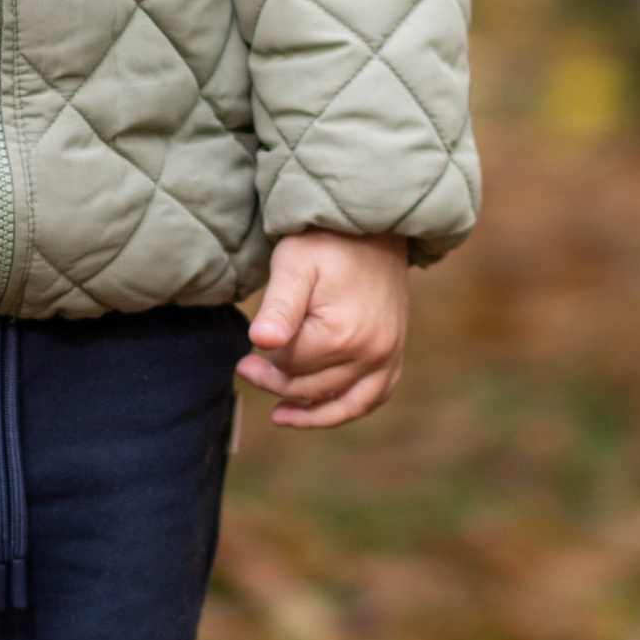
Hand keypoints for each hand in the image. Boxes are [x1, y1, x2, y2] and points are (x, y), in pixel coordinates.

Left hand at [236, 229, 410, 428]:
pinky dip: (348, 408)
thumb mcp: (293, 265)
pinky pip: (374, 397)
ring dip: (310, 413)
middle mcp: (372, 352)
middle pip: (312, 388)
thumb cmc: (324, 242)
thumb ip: (279, 306)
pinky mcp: (394, 353)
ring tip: (280, 414)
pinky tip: (322, 410)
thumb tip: (262, 342)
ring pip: (346, 404)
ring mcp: (388, 355)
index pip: (291, 367)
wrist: (370, 225)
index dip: (265, 361)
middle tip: (246, 369)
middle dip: (276, 383)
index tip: (245, 352)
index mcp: (341, 334)